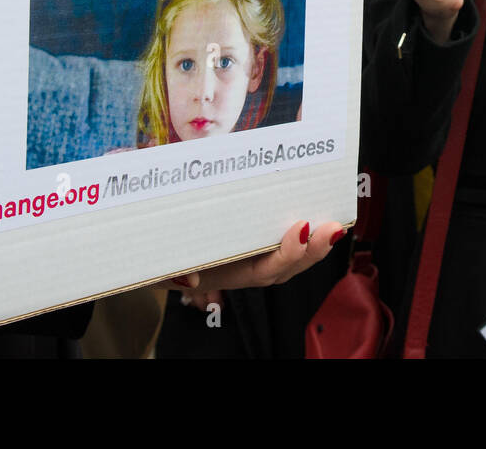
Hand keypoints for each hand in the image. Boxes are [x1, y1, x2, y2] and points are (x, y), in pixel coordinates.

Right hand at [163, 219, 345, 311]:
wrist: (152, 254)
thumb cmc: (156, 256)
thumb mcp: (157, 265)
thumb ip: (171, 271)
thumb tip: (190, 279)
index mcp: (227, 274)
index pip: (263, 271)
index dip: (285, 255)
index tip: (300, 230)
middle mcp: (245, 268)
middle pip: (286, 266)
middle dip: (311, 250)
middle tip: (331, 227)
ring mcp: (252, 253)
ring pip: (290, 254)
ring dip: (314, 241)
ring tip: (334, 220)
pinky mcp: (254, 236)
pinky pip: (282, 236)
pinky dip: (303, 230)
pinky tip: (316, 207)